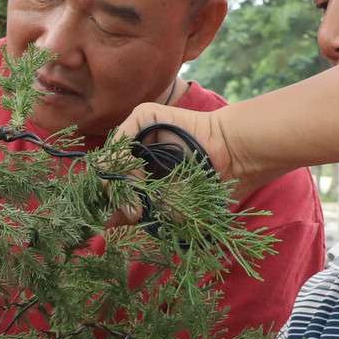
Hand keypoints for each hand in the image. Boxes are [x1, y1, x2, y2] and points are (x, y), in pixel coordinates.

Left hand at [108, 101, 240, 218]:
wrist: (232, 160)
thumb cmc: (205, 188)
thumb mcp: (163, 206)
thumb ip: (134, 209)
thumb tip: (107, 223)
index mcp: (142, 168)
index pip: (110, 181)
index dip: (109, 199)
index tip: (114, 220)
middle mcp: (138, 147)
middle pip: (107, 170)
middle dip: (114, 195)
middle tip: (132, 213)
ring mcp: (140, 130)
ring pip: (110, 159)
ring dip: (121, 184)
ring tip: (139, 201)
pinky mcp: (144, 115)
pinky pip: (119, 141)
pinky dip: (124, 164)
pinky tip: (142, 177)